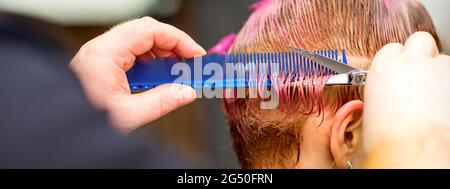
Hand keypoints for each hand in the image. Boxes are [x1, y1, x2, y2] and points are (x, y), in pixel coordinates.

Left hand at [70, 17, 205, 132]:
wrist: (59, 130)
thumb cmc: (81, 120)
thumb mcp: (127, 115)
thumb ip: (161, 102)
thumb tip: (186, 92)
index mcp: (104, 53)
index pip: (149, 30)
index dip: (178, 40)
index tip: (195, 54)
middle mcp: (101, 49)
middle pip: (145, 33)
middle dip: (172, 46)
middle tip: (189, 63)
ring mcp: (100, 56)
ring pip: (139, 43)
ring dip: (161, 55)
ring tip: (176, 73)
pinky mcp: (101, 66)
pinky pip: (131, 55)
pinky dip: (149, 64)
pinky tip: (157, 79)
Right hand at [363, 32, 449, 166]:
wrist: (414, 151)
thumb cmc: (388, 139)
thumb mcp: (369, 116)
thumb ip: (376, 99)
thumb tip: (376, 103)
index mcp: (383, 69)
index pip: (391, 49)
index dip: (395, 61)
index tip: (396, 74)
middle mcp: (410, 62)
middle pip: (419, 40)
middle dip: (420, 54)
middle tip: (418, 74)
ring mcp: (438, 68)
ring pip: (441, 59)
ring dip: (437, 72)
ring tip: (433, 96)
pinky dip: (448, 86)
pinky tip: (443, 105)